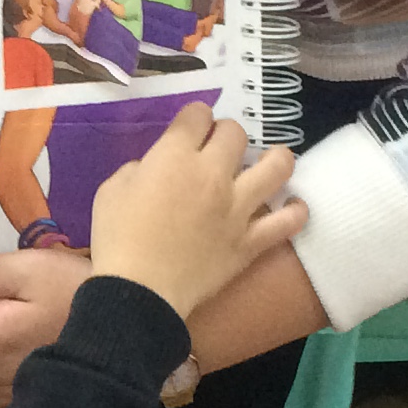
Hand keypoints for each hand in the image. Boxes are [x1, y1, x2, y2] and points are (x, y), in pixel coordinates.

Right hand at [83, 104, 305, 320]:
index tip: (191, 128)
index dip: (194, 117)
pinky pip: (287, 221)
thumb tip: (157, 169)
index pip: (197, 114)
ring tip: (270, 162)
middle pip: (236, 133)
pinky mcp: (250, 240)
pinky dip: (294, 212)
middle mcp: (213, 174)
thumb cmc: (117, 239)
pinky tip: (292, 207)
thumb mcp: (112, 189)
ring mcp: (238, 207)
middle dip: (225, 134)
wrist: (139, 293)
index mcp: (175, 157)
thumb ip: (140, 169)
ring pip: (277, 167)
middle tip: (217, 150)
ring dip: (275, 158)